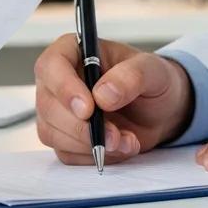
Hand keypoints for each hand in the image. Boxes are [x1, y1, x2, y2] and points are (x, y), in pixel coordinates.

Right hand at [35, 35, 193, 164]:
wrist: (160, 111)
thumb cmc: (153, 80)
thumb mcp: (152, 70)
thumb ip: (131, 77)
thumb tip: (103, 95)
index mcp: (74, 51)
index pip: (51, 65)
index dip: (64, 88)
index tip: (88, 109)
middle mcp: (59, 79)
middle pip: (47, 105)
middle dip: (81, 127)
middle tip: (114, 135)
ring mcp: (59, 110)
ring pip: (52, 133)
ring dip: (89, 144)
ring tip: (126, 141)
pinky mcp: (66, 137)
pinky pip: (67, 154)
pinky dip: (94, 156)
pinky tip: (120, 148)